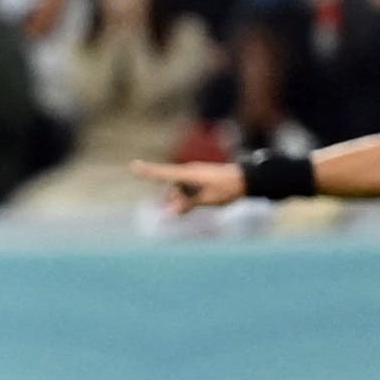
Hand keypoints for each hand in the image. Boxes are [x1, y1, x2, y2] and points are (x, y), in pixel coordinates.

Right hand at [132, 158, 246, 208]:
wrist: (247, 179)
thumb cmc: (227, 188)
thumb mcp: (206, 200)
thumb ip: (186, 205)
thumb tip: (169, 213)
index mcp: (188, 174)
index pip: (163, 173)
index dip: (147, 171)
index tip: (133, 166)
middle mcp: (189, 172)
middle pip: (172, 188)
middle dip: (172, 200)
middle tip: (179, 211)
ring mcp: (194, 174)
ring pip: (180, 190)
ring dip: (182, 200)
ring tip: (194, 207)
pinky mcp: (200, 178)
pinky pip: (188, 189)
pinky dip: (188, 197)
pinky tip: (199, 202)